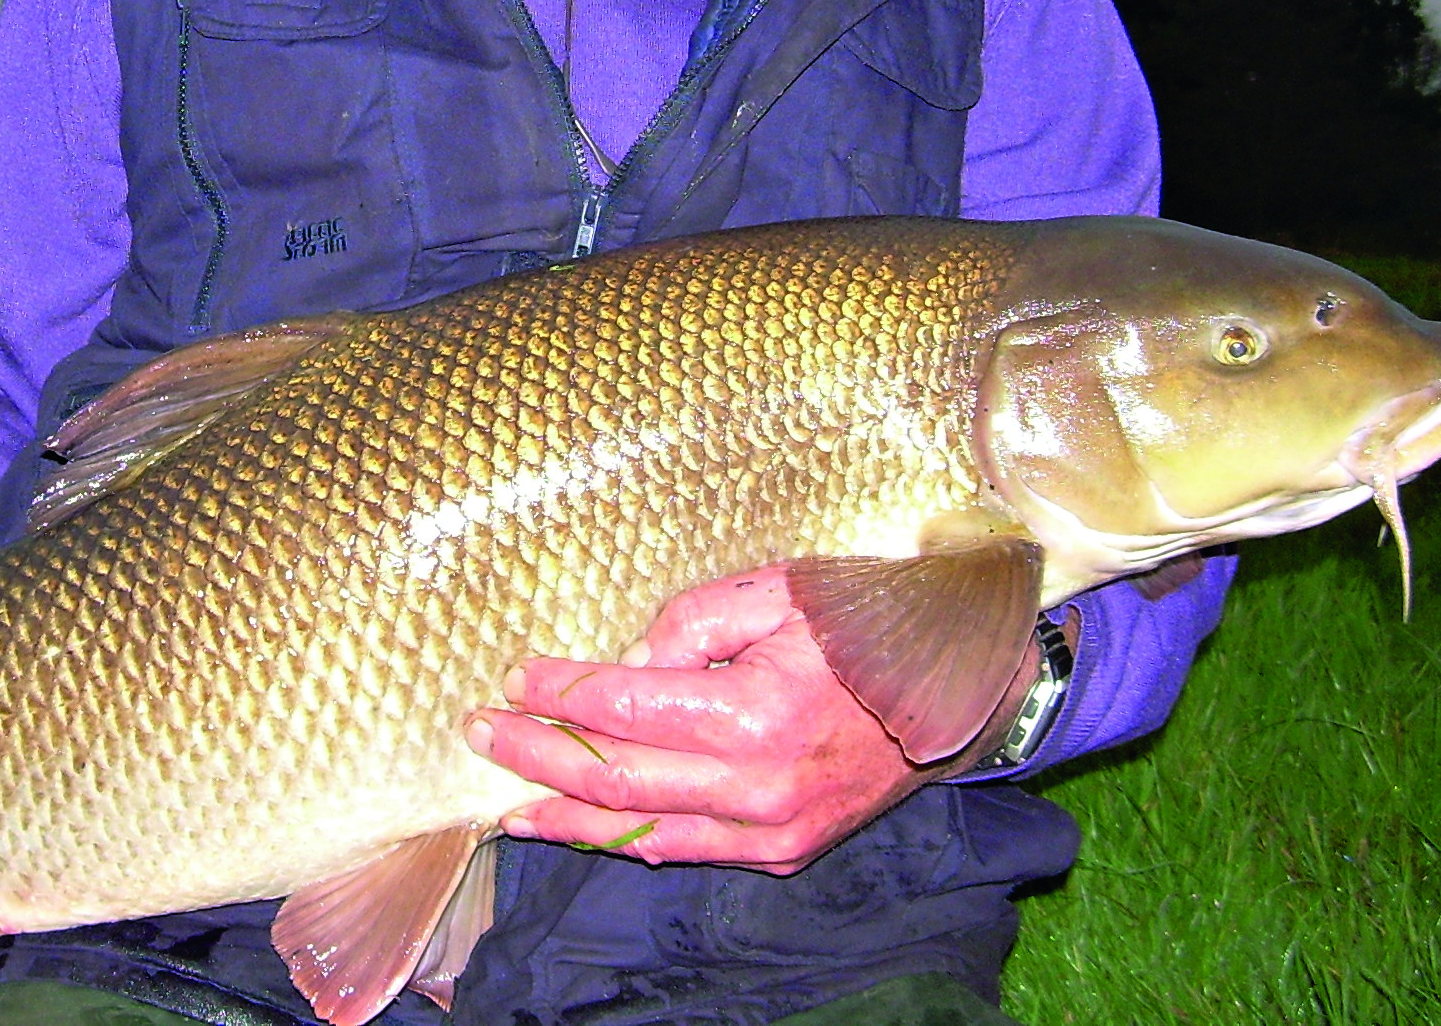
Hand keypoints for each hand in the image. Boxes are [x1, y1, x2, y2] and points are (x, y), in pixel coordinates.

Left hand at [466, 565, 1037, 873]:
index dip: (560, 693)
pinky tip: (577, 827)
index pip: (624, 710)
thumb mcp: (780, 589)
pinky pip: (686, 851)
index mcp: (755, 716)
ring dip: (563, 815)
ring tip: (503, 798)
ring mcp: (772, 831)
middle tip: (478, 730)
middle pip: (616, 780)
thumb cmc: (867, 623)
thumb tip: (625, 666)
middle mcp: (758, 789)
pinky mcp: (784, 849)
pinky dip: (625, 841)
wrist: (962, 691)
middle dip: (536, 754)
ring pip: (641, 831)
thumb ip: (693, 623)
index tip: (513, 675)